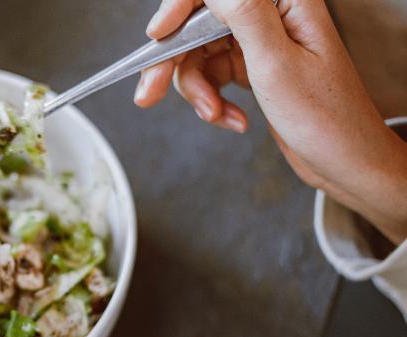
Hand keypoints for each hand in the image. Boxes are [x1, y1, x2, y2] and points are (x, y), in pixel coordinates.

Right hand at [134, 0, 406, 243]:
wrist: (345, 163)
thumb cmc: (326, 118)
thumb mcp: (277, 65)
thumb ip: (244, 15)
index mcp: (284, 2)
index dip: (178, 9)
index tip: (156, 38)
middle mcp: (271, 16)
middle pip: (199, 26)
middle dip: (175, 63)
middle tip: (150, 93)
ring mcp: (261, 44)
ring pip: (200, 56)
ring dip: (199, 92)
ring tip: (216, 117)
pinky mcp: (254, 69)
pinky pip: (213, 77)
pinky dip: (213, 102)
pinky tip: (233, 120)